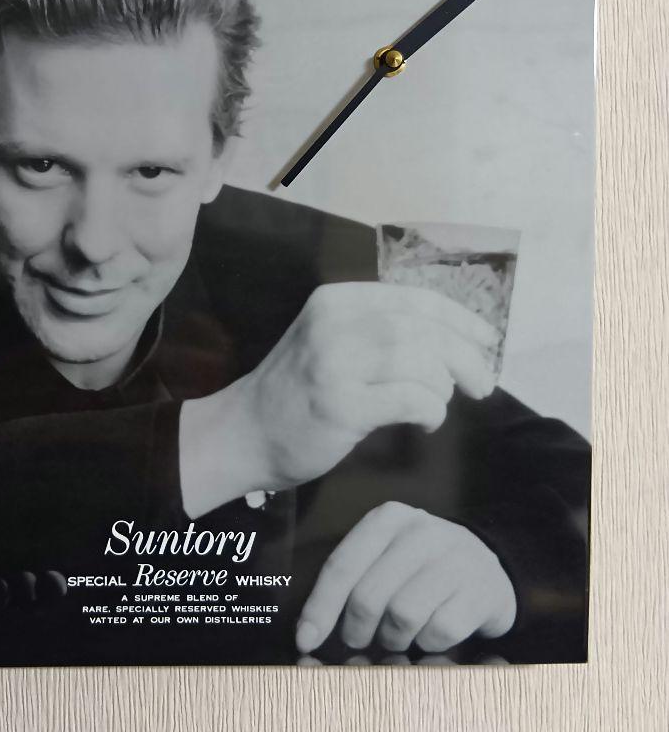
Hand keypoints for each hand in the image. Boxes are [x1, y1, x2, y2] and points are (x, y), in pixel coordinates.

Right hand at [180, 282, 498, 516]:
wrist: (243, 432)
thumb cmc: (297, 391)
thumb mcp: (331, 342)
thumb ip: (379, 332)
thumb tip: (455, 341)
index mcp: (335, 301)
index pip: (413, 298)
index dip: (459, 318)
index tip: (487, 339)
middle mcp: (333, 323)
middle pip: (421, 329)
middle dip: (464, 357)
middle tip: (483, 384)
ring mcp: (333, 363)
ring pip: (419, 361)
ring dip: (441, 388)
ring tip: (434, 406)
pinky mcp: (339, 404)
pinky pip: (410, 399)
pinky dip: (430, 411)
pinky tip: (423, 423)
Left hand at [295, 501, 516, 653]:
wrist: (488, 565)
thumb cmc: (420, 567)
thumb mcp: (385, 556)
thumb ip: (352, 581)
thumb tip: (310, 632)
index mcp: (387, 519)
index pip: (341, 565)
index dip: (320, 607)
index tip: (305, 640)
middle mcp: (420, 531)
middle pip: (368, 596)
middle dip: (356, 629)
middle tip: (358, 640)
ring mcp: (454, 559)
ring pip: (402, 615)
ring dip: (392, 638)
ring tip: (395, 636)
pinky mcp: (480, 590)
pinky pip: (438, 631)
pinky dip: (427, 643)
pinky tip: (428, 634)